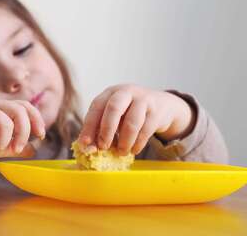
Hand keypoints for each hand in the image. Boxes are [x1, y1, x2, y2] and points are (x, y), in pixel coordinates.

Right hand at [0, 98, 45, 162]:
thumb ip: (13, 147)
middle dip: (22, 133)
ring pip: (5, 124)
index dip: (36, 120)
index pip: (25, 106)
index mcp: (0, 108)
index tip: (40, 135)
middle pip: (19, 112)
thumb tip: (34, 150)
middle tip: (16, 149)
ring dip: (0, 143)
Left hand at [77, 84, 194, 154]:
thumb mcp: (115, 116)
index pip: (97, 106)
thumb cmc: (131, 112)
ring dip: (124, 142)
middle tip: (103, 147)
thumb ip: (101, 129)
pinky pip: (145, 130)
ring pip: (131, 122)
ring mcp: (143, 100)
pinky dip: (138, 144)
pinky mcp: (156, 111)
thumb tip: (88, 148)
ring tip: (121, 152)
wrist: (162, 105)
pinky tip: (134, 150)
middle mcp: (126, 92)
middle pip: (114, 108)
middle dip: (106, 131)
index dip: (89, 125)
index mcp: (111, 93)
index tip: (85, 143)